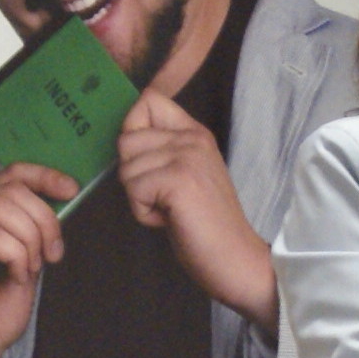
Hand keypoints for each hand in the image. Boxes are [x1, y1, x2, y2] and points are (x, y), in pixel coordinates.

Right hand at [0, 162, 75, 357]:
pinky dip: (17, 256)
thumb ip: (33, 232)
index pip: (10, 174)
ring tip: (28, 270)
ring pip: (5, 207)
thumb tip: (58, 204)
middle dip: (45, 220)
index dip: (44, 176)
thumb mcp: (25, 263)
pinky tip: (14, 276)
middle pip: (13, 189)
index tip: (71, 190)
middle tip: (52, 254)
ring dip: (31, 240)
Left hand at [115, 91, 274, 328]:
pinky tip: (171, 219)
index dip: (132, 128)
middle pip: (126, 139)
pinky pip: (133, 191)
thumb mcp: (183, 174)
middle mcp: (192, 137)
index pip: (147, 101)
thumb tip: (124, 136)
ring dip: (140, 199)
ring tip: (171, 209)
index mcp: (194, 132)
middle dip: (134, 176)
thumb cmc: (203, 223)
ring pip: (126, 169)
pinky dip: (144, 214)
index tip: (146, 160)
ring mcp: (187, 156)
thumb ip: (161, 150)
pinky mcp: (178, 179)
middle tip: (165, 197)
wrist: (234, 256)